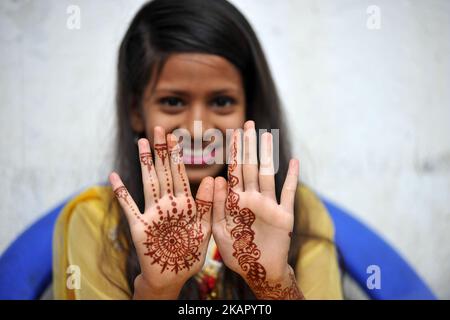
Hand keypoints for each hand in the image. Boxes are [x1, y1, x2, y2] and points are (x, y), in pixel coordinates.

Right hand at [109, 127, 213, 298]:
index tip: (176, 136)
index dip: (177, 155)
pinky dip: (120, 192)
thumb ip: (207, 204)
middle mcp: (167, 204)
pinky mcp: (139, 226)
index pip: (180, 174)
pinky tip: (113, 176)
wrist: (172, 277)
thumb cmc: (190, 254)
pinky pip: (128, 206)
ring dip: (145, 163)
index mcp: (184, 204)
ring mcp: (151, 213)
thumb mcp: (205, 229)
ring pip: (148, 182)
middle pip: (163, 172)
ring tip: (141, 142)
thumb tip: (214, 178)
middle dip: (161, 151)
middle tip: (158, 129)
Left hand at [212, 121, 303, 298]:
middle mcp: (252, 198)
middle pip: (250, 166)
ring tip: (268, 135)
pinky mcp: (284, 215)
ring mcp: (269, 205)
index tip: (232, 132)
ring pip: (268, 174)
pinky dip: (292, 178)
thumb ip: (218, 205)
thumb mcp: (220, 230)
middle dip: (249, 145)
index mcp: (236, 201)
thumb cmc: (237, 254)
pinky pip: (288, 193)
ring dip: (268, 155)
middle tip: (249, 124)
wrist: (260, 272)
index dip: (233, 152)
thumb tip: (217, 179)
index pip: (233, 170)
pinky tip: (293, 162)